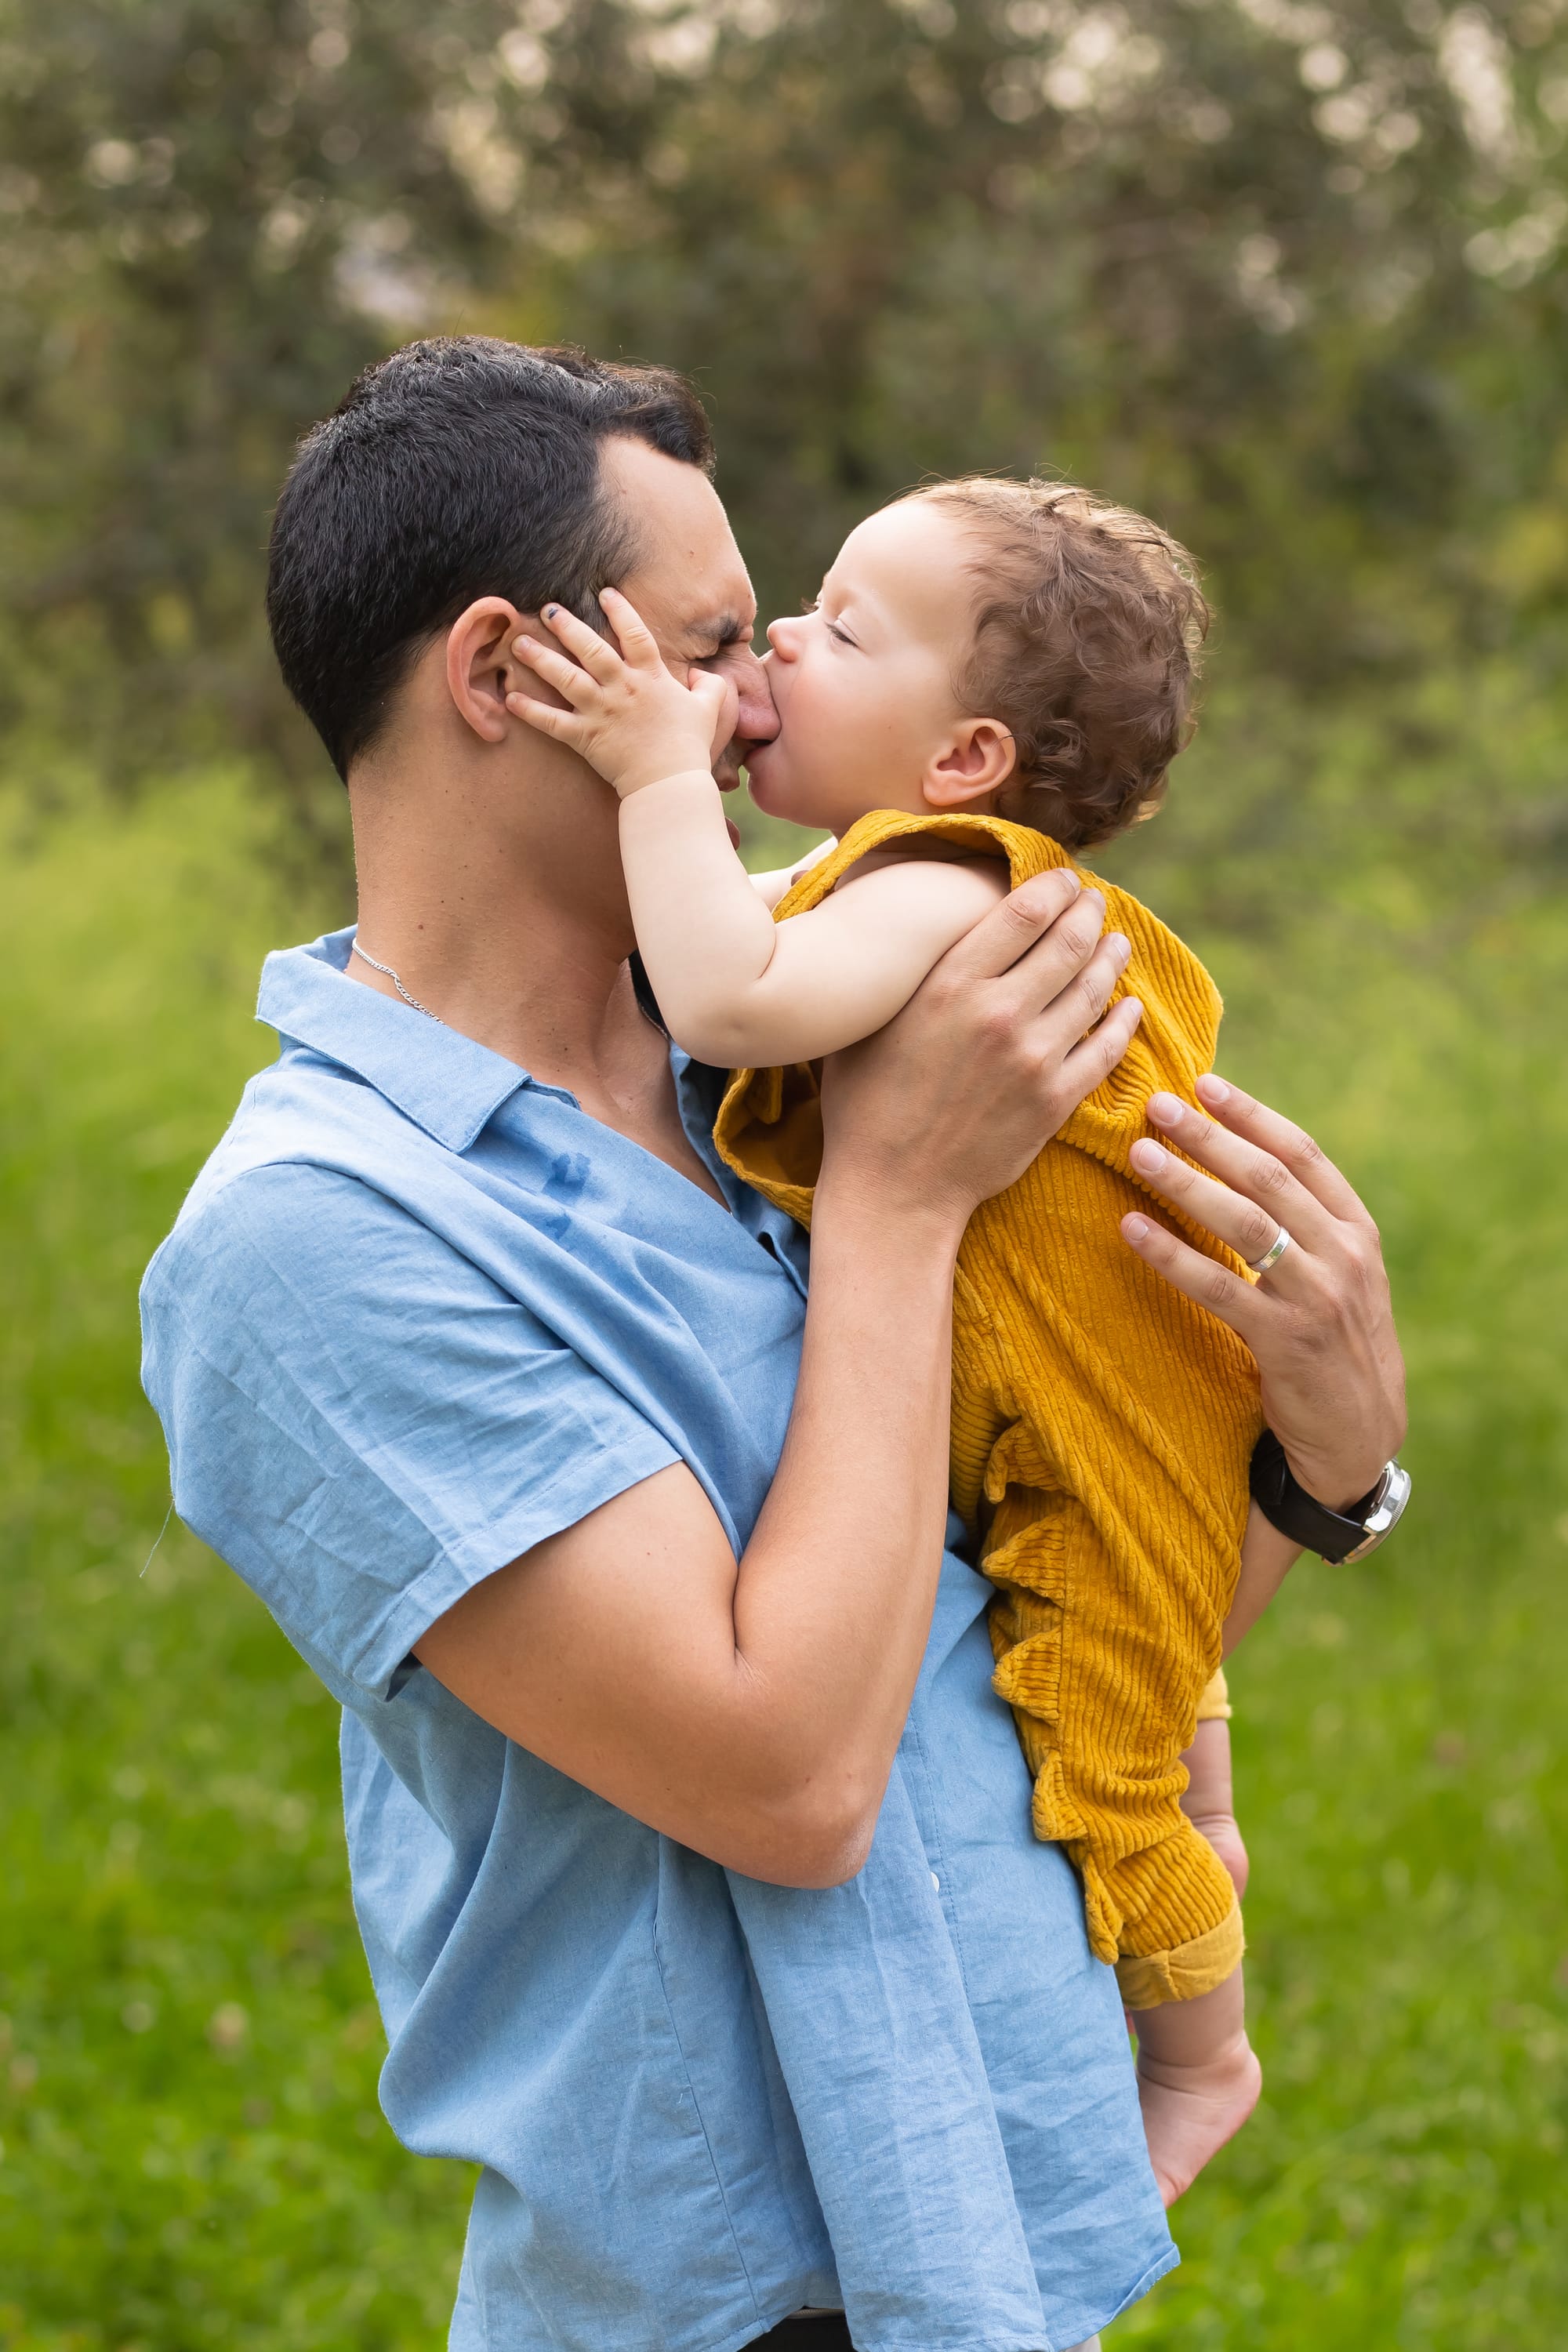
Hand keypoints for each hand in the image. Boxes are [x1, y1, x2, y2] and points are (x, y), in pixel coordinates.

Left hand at [505, 586, 736, 795]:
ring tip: (519, 643)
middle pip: (591, 648)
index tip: (605, 593)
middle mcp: (623, 688)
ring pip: (565, 678)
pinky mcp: (586, 737)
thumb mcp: (711, 710)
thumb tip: (702, 674)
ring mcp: (601, 712)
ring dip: (540, 659)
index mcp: (652, 678)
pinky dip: (531, 711)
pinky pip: (552, 721)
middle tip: (547, 609)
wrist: (670, 783)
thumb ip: (710, 685)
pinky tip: (511, 697)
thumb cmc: (691, 747)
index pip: (635, 634)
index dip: (620, 611)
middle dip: (568, 626)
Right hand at [819, 870, 1142, 1229]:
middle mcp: (998, 1013)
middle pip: (1069, 941)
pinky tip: (1129, 1006)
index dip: (1055, 887)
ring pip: (1095, 989)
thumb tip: (918, 928)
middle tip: (1096, 902)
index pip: (1024, 911)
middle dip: (1090, 913)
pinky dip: (1124, 1020)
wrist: (894, 1189)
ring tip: (1117, 943)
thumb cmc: (865, 1104)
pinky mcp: (1056, 1101)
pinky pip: (1107, 1047)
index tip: (1065, 880)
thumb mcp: (869, 1023)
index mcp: (949, 985)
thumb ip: (907, 974)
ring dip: (1112, 958)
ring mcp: (1034, 1058)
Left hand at [1121, 1075, 1405, 1509]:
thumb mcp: (1339, 1275)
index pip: (1302, 1153)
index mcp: (1355, 1229)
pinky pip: (1218, 1288)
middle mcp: (1343, 1255)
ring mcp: (1317, 1297)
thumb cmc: (1334, 1344)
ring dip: (1187, 1183)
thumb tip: (1237, 1162)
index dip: (1252, 1115)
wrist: (1361, 1436)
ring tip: (1139, 1152)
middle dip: (1209, 1137)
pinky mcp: (1285, 1342)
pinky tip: (1132, 1229)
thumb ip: (1304, 1224)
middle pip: (1268, 1178)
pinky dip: (1171, 1254)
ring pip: (1245, 1224)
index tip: (1204, 1084)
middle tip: (1157, 1105)